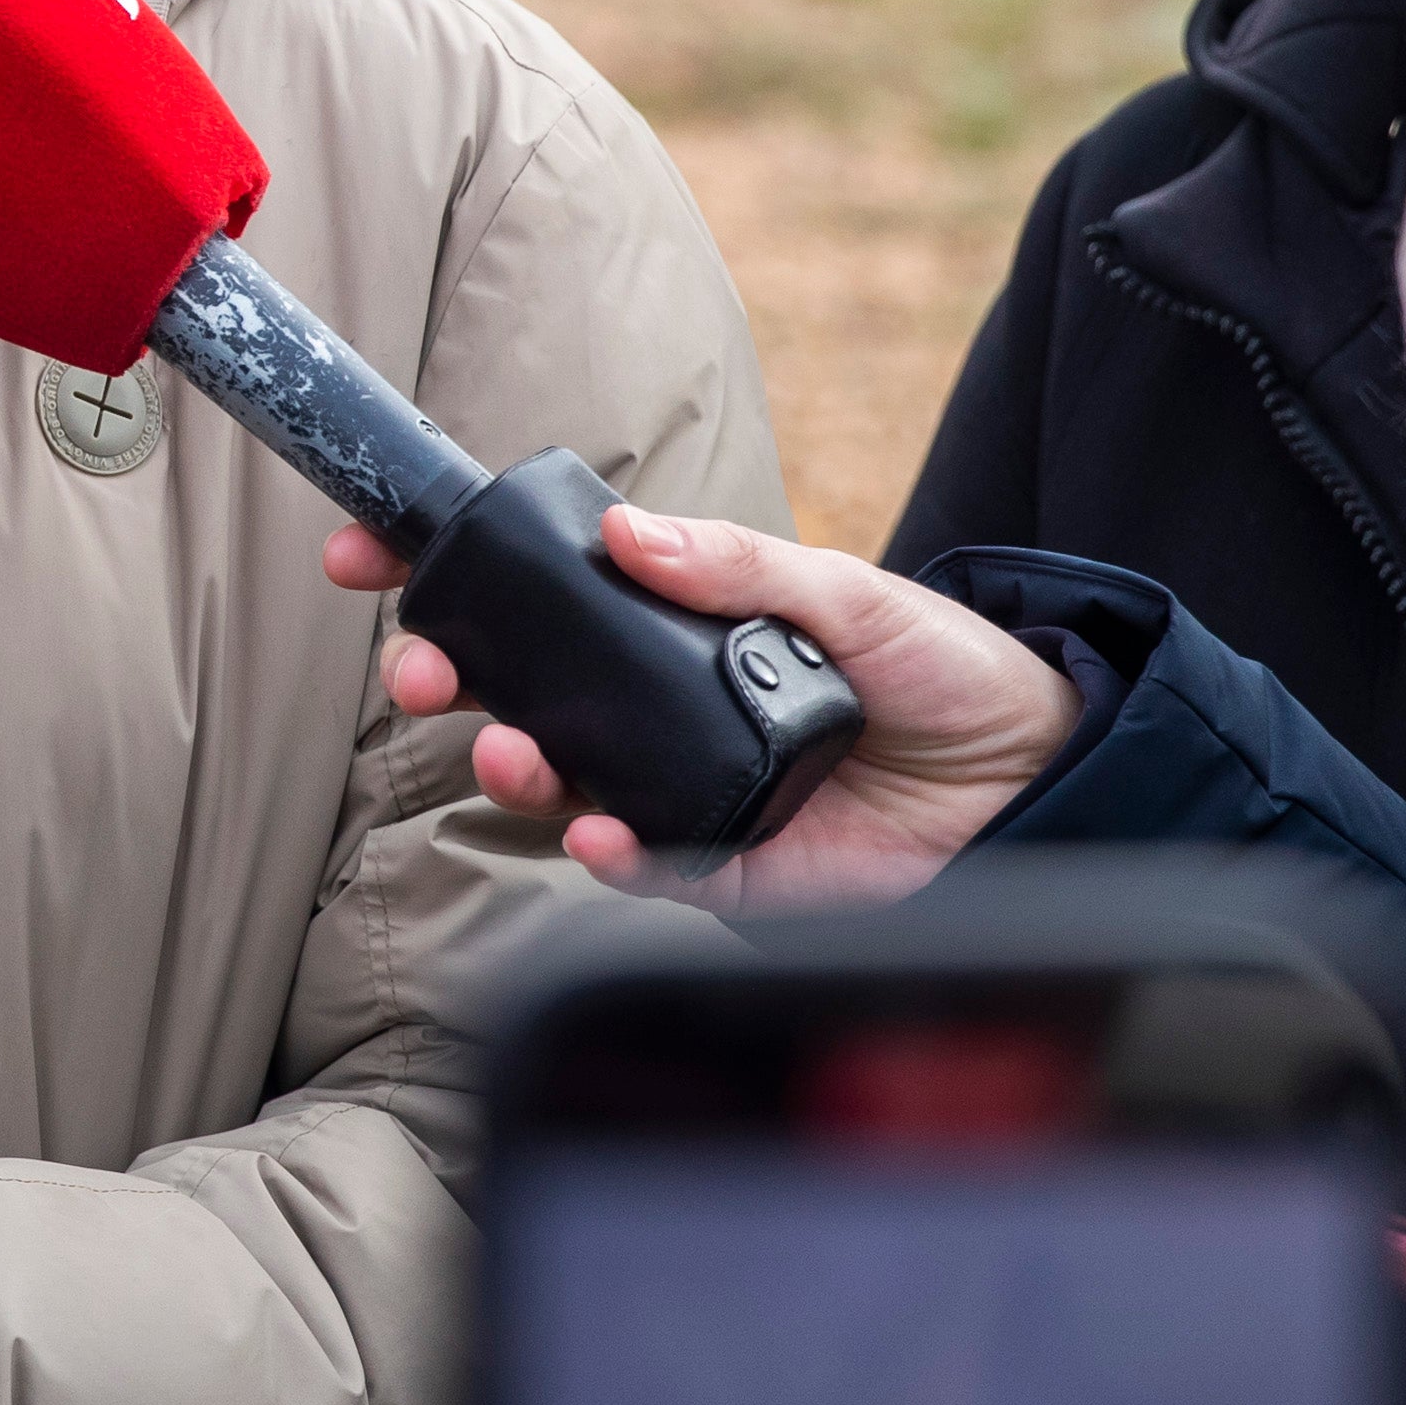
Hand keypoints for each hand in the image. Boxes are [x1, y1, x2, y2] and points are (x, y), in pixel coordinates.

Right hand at [328, 505, 1078, 916]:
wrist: (1039, 776)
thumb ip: (736, 566)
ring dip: (512, 764)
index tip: (366, 554)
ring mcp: (679, 788)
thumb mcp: (845, 592)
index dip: (444, 576)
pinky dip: (604, 851)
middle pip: (516, 692)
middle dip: (444, 677)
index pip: (535, 599)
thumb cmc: (943, 669)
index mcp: (672, 629)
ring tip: (503, 748)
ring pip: (558, 783)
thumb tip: (623, 535)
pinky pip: (639, 866)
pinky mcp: (723, 869)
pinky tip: (598, 831)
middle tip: (416, 670)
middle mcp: (657, 710)